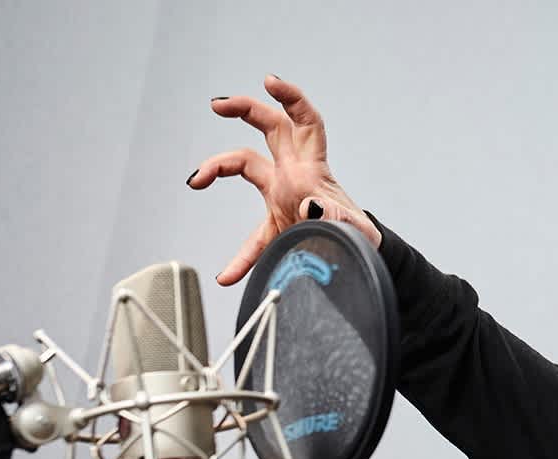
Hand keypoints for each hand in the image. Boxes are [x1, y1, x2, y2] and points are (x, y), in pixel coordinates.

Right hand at [186, 75, 381, 285]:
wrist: (362, 259)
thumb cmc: (362, 240)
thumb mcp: (354, 231)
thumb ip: (334, 218)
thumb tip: (310, 206)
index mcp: (313, 171)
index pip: (305, 123)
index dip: (290, 99)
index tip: (269, 82)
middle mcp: (295, 175)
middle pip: (270, 127)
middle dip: (245, 108)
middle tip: (217, 105)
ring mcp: (284, 195)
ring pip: (247, 163)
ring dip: (218, 166)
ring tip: (194, 180)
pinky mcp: (278, 223)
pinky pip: (252, 239)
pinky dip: (239, 259)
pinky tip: (227, 276)